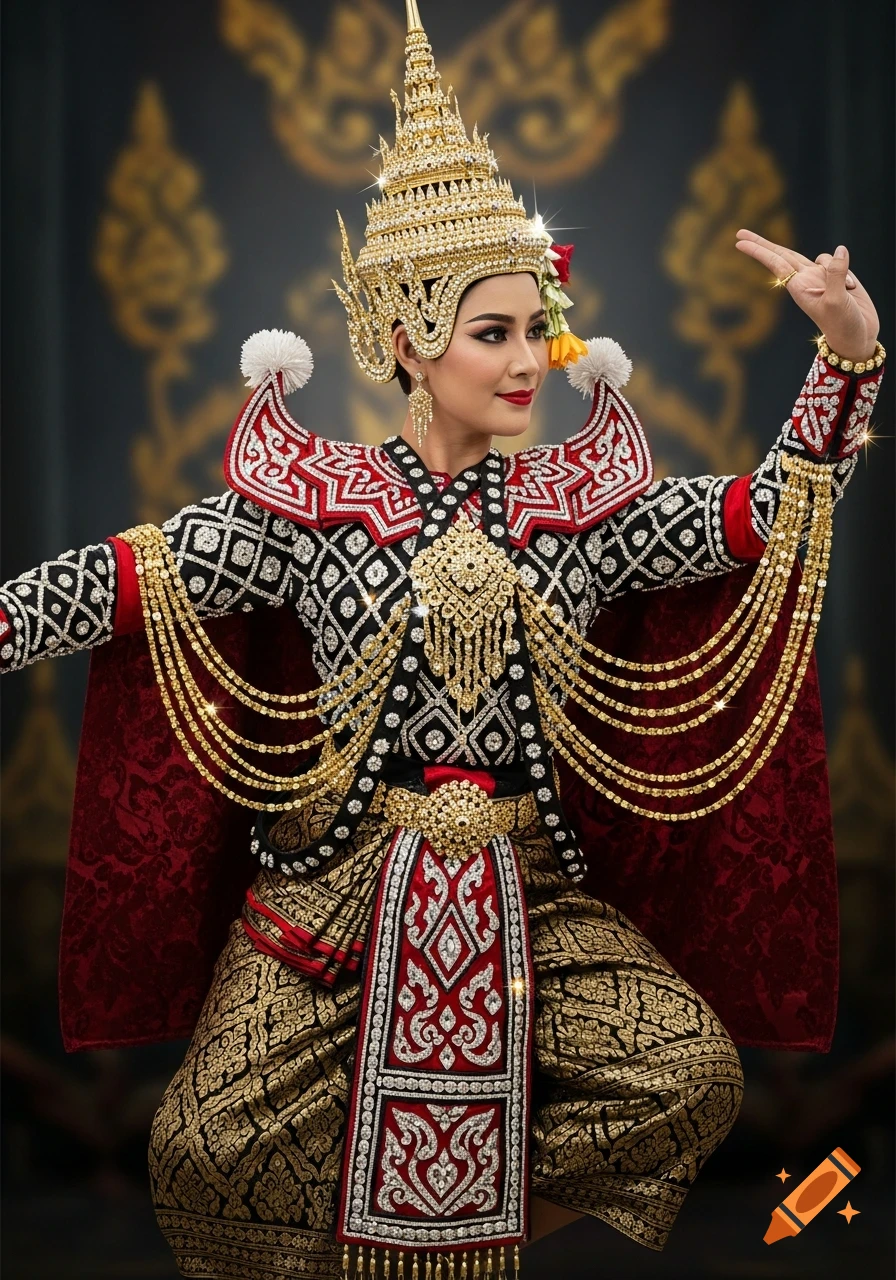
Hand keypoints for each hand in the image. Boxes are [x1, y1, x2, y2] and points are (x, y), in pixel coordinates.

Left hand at [735, 229, 879, 363]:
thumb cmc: (841, 325)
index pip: (775, 263)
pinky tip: (852, 288)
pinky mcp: (836, 277)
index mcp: (799, 287)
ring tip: (847, 289)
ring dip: (834, 265)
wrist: (856, 337)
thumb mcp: (836, 302)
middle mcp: (806, 280)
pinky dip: (847, 271)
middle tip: (739, 232)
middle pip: (781, 255)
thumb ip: (835, 274)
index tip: (738, 241)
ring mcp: (820, 278)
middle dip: (762, 244)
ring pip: (819, 257)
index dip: (758, 251)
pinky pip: (839, 261)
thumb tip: (839, 250)